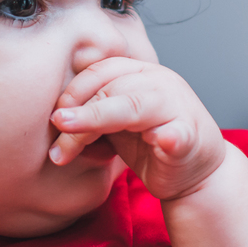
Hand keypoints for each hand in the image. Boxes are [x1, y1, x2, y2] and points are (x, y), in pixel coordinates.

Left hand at [48, 57, 225, 199]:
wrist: (194, 175)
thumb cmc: (151, 147)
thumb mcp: (116, 125)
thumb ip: (92, 112)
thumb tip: (53, 115)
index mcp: (142, 73)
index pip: (101, 71)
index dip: (73, 92)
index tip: (54, 120)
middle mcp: (161, 82)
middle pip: (110, 90)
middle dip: (77, 118)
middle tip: (55, 146)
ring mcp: (178, 108)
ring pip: (133, 106)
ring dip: (96, 120)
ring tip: (69, 139)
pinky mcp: (190, 139)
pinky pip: (177, 134)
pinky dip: (169, 137)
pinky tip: (162, 141)